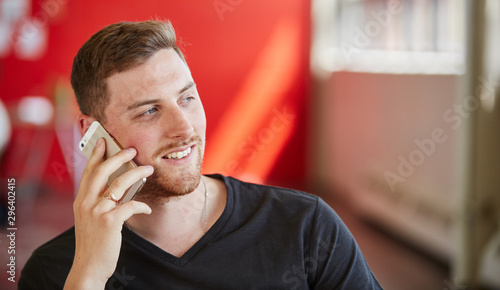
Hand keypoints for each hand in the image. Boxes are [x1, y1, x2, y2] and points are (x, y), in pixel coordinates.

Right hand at [64, 138, 153, 288]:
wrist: (89, 267)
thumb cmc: (95, 242)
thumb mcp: (92, 219)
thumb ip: (101, 202)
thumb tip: (121, 188)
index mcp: (81, 201)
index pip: (88, 172)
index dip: (96, 155)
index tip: (103, 141)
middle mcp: (86, 203)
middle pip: (102, 171)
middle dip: (118, 157)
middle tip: (132, 149)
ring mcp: (97, 212)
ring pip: (119, 184)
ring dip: (137, 174)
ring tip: (149, 169)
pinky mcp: (110, 222)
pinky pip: (130, 206)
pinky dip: (141, 205)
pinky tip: (147, 208)